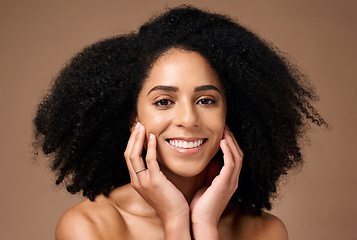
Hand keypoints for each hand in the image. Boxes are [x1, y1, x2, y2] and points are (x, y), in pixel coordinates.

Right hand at [124, 122, 189, 238]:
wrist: (175, 217)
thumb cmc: (169, 201)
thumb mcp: (157, 186)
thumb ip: (153, 174)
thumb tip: (156, 161)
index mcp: (136, 181)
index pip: (129, 158)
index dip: (132, 143)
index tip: (137, 131)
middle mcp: (137, 181)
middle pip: (128, 154)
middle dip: (132, 138)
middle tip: (138, 125)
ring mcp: (144, 182)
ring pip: (134, 156)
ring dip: (138, 139)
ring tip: (142, 127)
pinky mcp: (154, 181)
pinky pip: (149, 160)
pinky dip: (150, 147)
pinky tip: (153, 137)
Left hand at [190, 127, 242, 238]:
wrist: (200, 221)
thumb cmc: (201, 206)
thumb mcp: (206, 186)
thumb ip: (211, 174)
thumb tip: (212, 162)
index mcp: (228, 180)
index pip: (233, 158)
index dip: (230, 144)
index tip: (222, 133)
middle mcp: (233, 180)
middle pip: (238, 154)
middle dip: (232, 139)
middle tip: (225, 127)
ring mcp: (231, 181)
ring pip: (237, 156)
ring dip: (231, 142)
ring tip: (225, 130)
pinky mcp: (226, 183)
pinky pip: (231, 163)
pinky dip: (228, 151)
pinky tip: (223, 142)